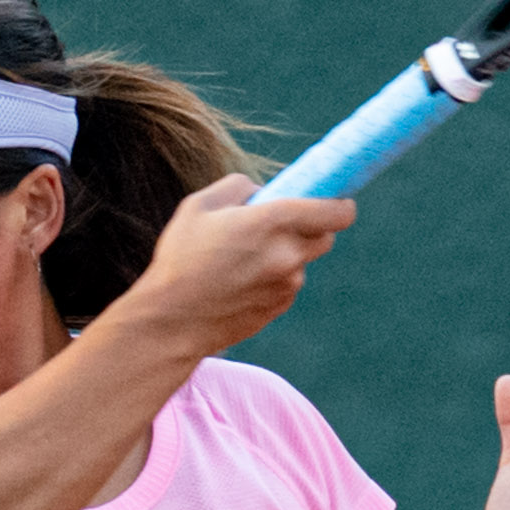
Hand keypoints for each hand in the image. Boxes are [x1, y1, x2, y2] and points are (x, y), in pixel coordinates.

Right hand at [112, 174, 349, 357]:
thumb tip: (262, 190)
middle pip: (326, 236)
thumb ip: (238, 187)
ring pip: (301, 262)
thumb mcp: (197, 206)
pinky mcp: (278, 307)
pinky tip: (237, 285)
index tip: (328, 202)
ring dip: (284, 257)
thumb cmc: (179, 260)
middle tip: (276, 228)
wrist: (171, 322)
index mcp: (273, 221)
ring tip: (240, 263)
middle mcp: (289, 254)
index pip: (337, 211)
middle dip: (309, 228)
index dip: (338, 204)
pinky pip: (286, 286)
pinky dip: (271, 281)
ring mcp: (287, 285)